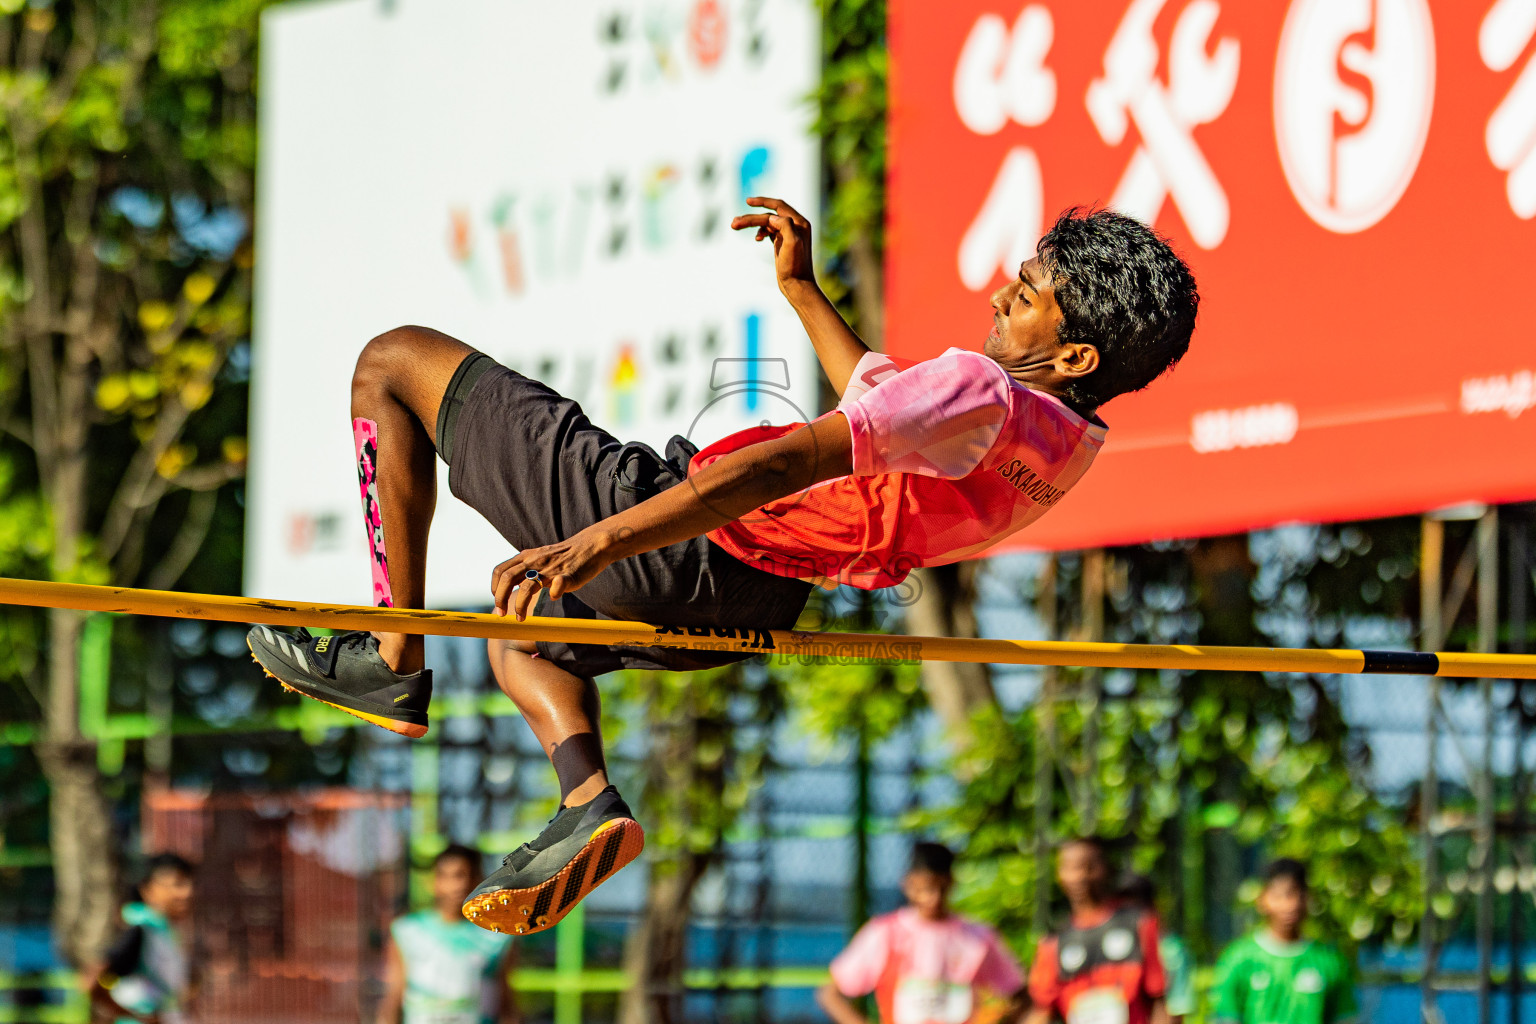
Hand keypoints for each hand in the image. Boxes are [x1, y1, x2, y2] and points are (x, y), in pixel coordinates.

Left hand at [490, 530, 618, 619]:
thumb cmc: (565, 556)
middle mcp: (534, 561)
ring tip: (520, 618)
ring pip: (527, 586)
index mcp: (526, 557)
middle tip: (502, 614)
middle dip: (500, 599)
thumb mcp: (540, 557)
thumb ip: (526, 569)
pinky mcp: (568, 575)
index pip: (500, 570)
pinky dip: (554, 593)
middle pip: (507, 578)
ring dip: (519, 604)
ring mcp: (551, 568)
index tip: (498, 602)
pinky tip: (553, 598)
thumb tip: (514, 589)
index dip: (495, 588)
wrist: (591, 545)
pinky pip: (558, 584)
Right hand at [731, 196, 815, 291]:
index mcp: (799, 223)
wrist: (797, 285)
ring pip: (767, 223)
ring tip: (736, 226)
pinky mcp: (782, 243)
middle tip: (734, 223)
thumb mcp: (792, 244)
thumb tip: (772, 217)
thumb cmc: (795, 267)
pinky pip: (769, 231)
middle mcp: (795, 226)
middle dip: (752, 218)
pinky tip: (756, 239)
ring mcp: (788, 234)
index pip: (778, 206)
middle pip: (769, 215)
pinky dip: (760, 232)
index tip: (748, 202)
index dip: (763, 202)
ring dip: (752, 224)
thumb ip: (785, 225)